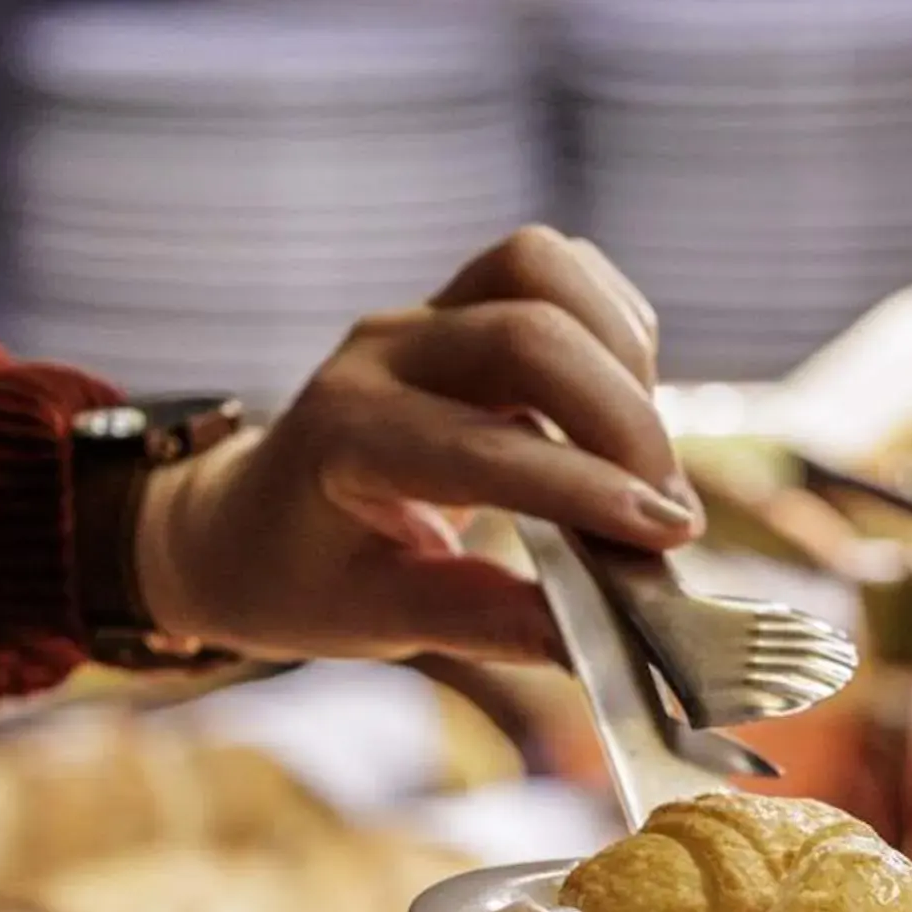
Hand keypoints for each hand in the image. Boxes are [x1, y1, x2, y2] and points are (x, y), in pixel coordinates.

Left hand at [133, 227, 698, 662]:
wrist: (241, 520)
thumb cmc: (302, 578)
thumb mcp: (375, 621)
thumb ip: (482, 622)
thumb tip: (588, 642)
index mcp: (345, 437)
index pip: (486, 447)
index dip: (587, 490)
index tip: (665, 538)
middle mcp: (380, 355)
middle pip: (528, 332)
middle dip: (623, 421)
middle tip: (669, 513)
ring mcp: (420, 316)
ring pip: (540, 269)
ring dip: (620, 354)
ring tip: (644, 452)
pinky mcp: (457, 301)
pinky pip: (555, 270)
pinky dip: (610, 326)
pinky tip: (623, 403)